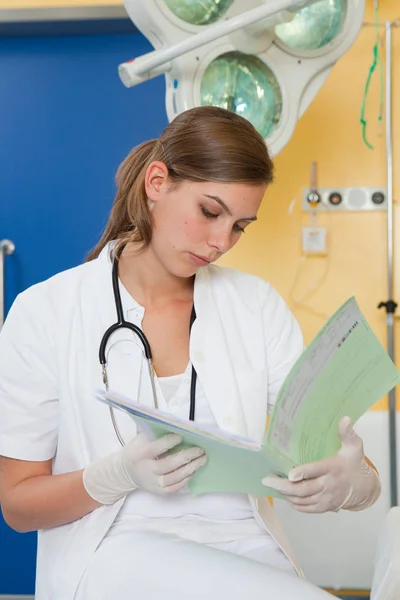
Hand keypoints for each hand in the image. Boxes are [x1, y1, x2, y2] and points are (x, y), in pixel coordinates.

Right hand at [83, 433, 206, 504]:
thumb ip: (157, 434)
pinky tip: (193, 471)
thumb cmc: (138, 449)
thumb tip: (179, 428)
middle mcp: (146, 469)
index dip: (171, 441)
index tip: (183, 435)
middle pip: (168, 465)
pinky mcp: (157, 491)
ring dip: (190, 469)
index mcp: (141, 453)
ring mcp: (152, 483)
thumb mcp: (142, 438)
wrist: (125, 471)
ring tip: (202, 460)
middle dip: (187, 456)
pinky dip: (185, 480)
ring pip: (174, 478)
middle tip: (200, 450)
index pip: (158, 448)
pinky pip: (174, 488)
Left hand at [262, 417, 380, 512]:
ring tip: (271, 485)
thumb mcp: (353, 447)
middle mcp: (328, 485)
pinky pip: (305, 508)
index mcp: (333, 468)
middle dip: (282, 486)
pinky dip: (293, 503)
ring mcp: (325, 498)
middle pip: (303, 489)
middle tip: (267, 479)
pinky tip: (284, 495)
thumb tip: (344, 418)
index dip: (302, 473)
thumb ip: (347, 433)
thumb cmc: (354, 464)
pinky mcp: (324, 507)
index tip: (289, 473)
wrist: (365, 488)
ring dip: (284, 494)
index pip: (316, 471)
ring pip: (301, 500)